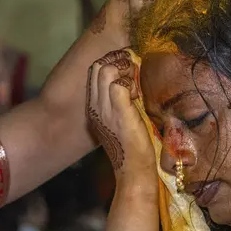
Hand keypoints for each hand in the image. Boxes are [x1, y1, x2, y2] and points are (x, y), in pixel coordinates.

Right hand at [86, 48, 153, 179]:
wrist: (133, 169)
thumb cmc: (131, 145)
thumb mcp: (119, 120)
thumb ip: (119, 102)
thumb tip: (131, 83)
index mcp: (93, 107)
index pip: (94, 72)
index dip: (111, 63)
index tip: (128, 70)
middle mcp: (95, 106)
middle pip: (97, 66)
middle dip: (117, 61)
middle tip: (133, 72)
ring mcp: (106, 109)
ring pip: (105, 71)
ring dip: (124, 70)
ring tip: (135, 84)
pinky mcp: (120, 113)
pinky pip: (119, 85)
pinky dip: (130, 83)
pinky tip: (137, 95)